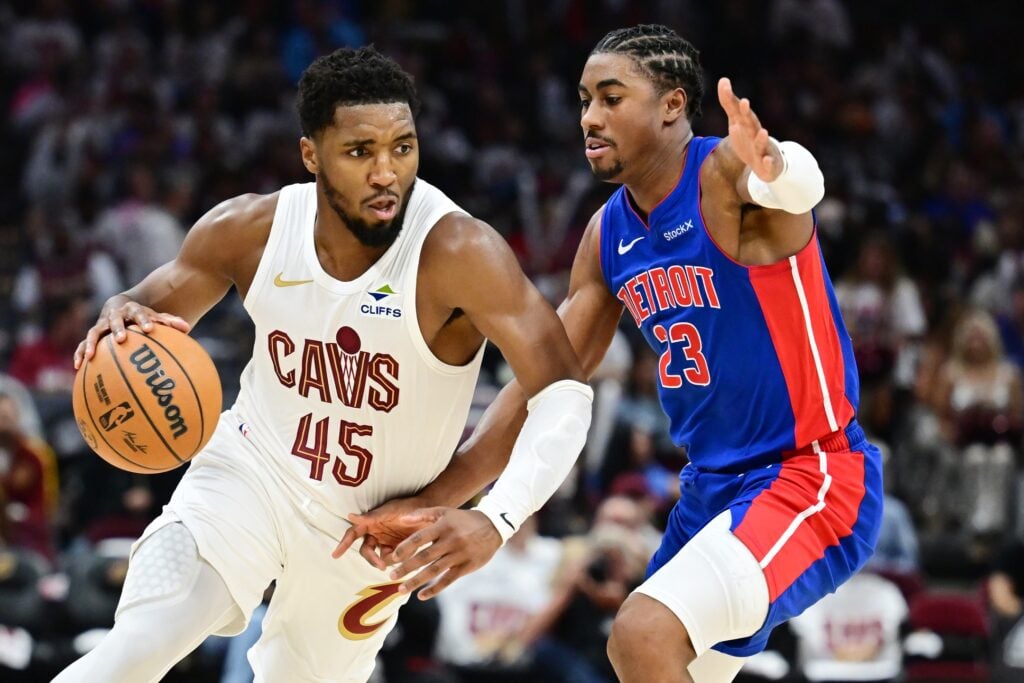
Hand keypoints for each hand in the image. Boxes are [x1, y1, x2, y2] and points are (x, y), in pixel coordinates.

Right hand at [74, 297, 190, 368]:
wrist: (119, 306)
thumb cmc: (143, 317)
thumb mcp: (156, 317)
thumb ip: (170, 322)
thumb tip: (187, 328)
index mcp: (132, 310)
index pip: (139, 313)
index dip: (144, 320)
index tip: (150, 329)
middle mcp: (114, 316)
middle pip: (114, 320)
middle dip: (117, 329)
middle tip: (121, 339)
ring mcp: (101, 325)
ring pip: (94, 332)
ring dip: (91, 343)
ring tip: (90, 356)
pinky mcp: (93, 335)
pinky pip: (82, 344)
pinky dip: (80, 353)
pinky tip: (78, 367)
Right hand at [332, 496, 428, 569]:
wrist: (430, 512)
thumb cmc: (408, 506)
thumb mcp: (390, 510)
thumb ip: (371, 516)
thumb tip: (350, 516)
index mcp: (370, 523)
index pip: (353, 534)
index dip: (343, 544)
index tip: (335, 555)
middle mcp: (376, 534)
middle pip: (366, 551)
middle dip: (372, 559)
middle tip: (382, 566)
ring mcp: (386, 543)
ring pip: (379, 558)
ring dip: (388, 560)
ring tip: (403, 554)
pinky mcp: (397, 550)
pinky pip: (393, 560)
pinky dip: (399, 560)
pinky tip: (410, 553)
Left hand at [383, 508, 502, 599]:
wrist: (492, 527)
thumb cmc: (463, 519)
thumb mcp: (444, 512)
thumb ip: (423, 514)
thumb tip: (402, 519)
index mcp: (443, 526)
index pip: (419, 538)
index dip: (405, 548)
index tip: (392, 558)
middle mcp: (450, 541)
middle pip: (424, 557)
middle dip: (406, 568)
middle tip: (391, 577)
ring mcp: (459, 555)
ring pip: (434, 571)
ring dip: (416, 582)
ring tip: (401, 590)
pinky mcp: (467, 566)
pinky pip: (448, 580)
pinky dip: (435, 589)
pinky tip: (422, 596)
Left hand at [717, 77, 783, 181]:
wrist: (763, 161)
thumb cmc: (748, 137)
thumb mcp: (736, 120)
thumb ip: (729, 102)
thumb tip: (723, 79)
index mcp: (748, 124)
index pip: (742, 114)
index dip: (740, 107)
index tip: (740, 99)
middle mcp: (757, 134)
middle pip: (752, 125)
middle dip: (748, 115)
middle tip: (744, 104)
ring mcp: (763, 149)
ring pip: (762, 144)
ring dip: (762, 138)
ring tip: (763, 132)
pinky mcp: (767, 165)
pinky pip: (768, 164)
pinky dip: (768, 162)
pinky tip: (766, 161)